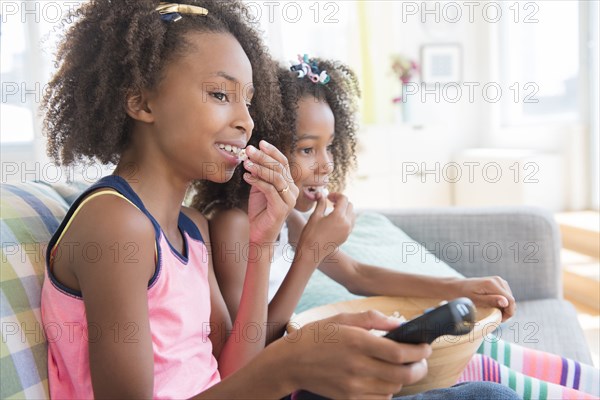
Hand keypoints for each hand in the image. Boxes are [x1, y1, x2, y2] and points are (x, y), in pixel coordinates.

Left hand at [243, 140, 298, 244]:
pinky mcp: (282, 208)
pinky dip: (258, 181)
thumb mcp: (259, 188)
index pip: (283, 162)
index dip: (272, 151)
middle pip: (279, 167)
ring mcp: (289, 199)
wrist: (259, 234)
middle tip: (249, 150)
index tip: (260, 143)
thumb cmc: (259, 211)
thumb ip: (259, 174)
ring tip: (246, 163)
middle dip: (263, 157)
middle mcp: (292, 189)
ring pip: (276, 177)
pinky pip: (270, 190)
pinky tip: (246, 177)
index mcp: (289, 183)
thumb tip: (251, 156)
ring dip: (260, 167)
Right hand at [281, 310, 430, 398]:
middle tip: (421, 359)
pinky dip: (388, 389)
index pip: (399, 352)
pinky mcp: (349, 399)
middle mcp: (357, 366)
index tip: (425, 346)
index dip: (418, 351)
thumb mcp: (341, 317)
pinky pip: (380, 398)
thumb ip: (372, 319)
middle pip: (402, 374)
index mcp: (357, 342)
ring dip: (403, 378)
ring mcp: (353, 386)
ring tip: (401, 367)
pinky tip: (384, 378)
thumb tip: (398, 324)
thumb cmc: (316, 336)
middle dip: (419, 367)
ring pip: (394, 387)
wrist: (290, 363)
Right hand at [297, 192, 354, 264]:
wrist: (312, 252)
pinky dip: (345, 218)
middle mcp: (346, 223)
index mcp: (339, 216)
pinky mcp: (346, 236)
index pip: (343, 199)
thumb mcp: (315, 216)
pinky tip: (335, 220)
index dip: (336, 195)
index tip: (328, 197)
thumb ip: (321, 203)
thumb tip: (321, 194)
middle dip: (341, 201)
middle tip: (330, 202)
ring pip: (352, 214)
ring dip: (345, 210)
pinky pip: (350, 223)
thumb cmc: (311, 234)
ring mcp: (348, 231)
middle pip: (350, 205)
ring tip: (333, 210)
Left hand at [455, 276, 515, 321]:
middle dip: (506, 311)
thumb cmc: (464, 295)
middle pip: (511, 300)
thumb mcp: (475, 300)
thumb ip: (490, 301)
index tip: (500, 320)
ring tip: (493, 312)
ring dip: (505, 307)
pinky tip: (494, 307)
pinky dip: (503, 303)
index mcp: (493, 284)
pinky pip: (506, 295)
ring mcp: (499, 280)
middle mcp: (498, 280)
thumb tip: (506, 302)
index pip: (510, 301)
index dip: (509, 313)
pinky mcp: (498, 283)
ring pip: (510, 298)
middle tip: (495, 318)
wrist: (457, 287)